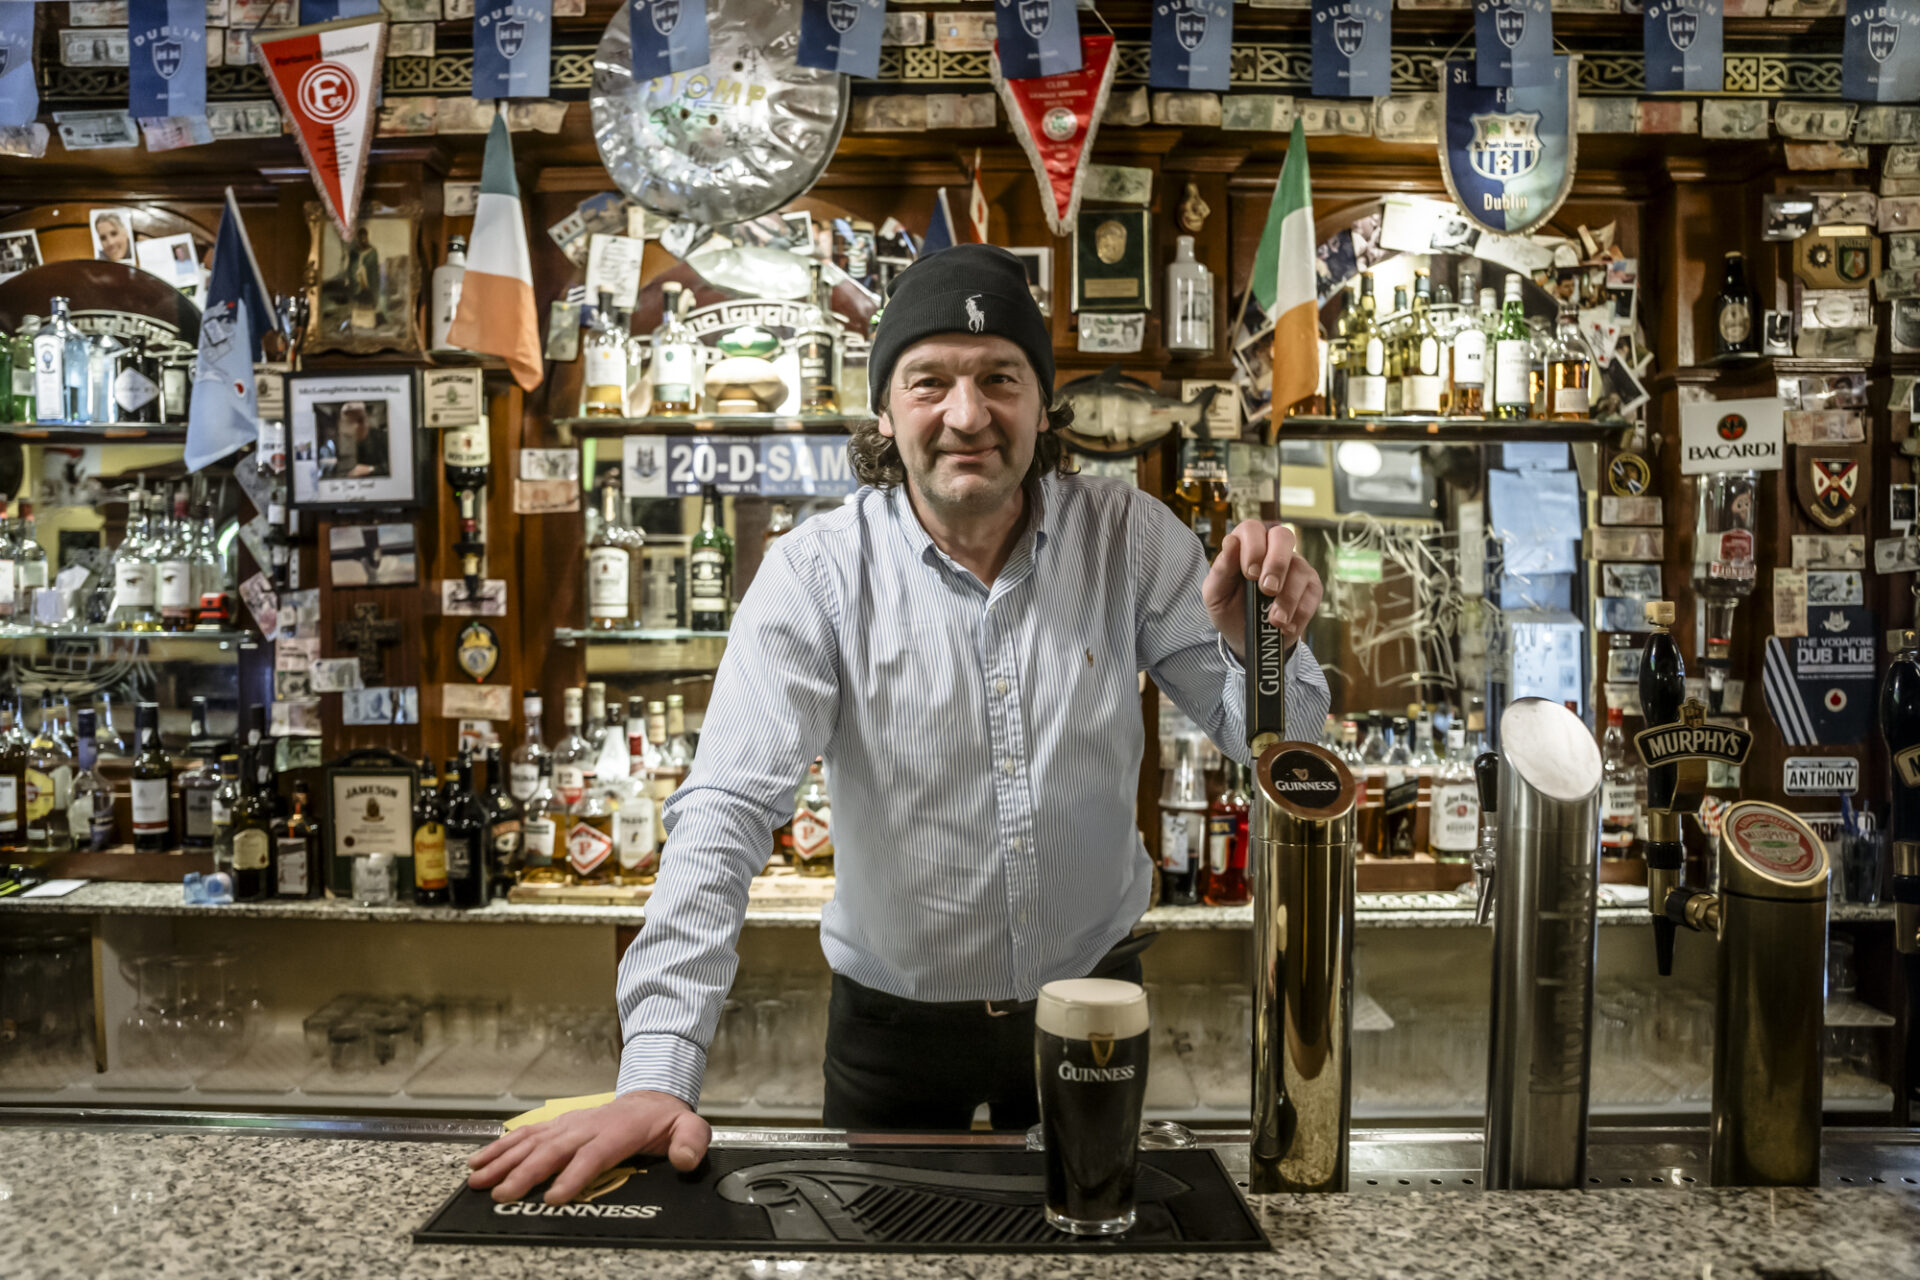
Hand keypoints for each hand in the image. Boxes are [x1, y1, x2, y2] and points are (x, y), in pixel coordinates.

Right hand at [466, 1090, 710, 1204]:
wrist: (651, 1097)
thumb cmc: (665, 1120)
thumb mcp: (689, 1128)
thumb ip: (690, 1142)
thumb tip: (683, 1158)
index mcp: (617, 1131)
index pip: (592, 1155)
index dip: (573, 1176)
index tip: (555, 1197)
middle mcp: (587, 1126)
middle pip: (553, 1150)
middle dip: (526, 1172)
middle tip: (504, 1195)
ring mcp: (569, 1124)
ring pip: (532, 1142)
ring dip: (504, 1160)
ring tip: (478, 1179)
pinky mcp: (557, 1125)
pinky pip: (525, 1135)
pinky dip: (500, 1147)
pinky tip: (480, 1160)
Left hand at [1203, 519, 1323, 659]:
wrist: (1247, 638)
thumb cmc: (1229, 609)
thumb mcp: (1215, 594)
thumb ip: (1221, 570)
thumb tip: (1231, 542)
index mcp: (1245, 545)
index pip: (1252, 529)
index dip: (1253, 548)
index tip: (1250, 575)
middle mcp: (1272, 550)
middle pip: (1283, 536)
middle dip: (1276, 564)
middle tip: (1267, 590)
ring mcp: (1295, 567)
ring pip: (1300, 568)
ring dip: (1287, 598)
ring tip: (1274, 620)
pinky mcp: (1311, 587)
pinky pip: (1312, 593)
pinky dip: (1299, 613)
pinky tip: (1285, 627)